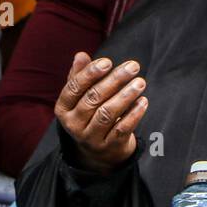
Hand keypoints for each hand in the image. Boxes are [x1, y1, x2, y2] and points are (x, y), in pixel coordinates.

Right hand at [54, 52, 148, 173]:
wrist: (100, 151)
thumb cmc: (91, 114)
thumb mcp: (81, 98)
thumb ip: (80, 76)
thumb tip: (80, 55)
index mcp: (63, 108)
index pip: (74, 88)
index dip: (90, 74)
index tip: (108, 61)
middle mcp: (73, 124)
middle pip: (93, 99)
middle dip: (114, 80)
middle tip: (133, 66)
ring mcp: (91, 137)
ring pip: (107, 113)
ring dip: (126, 96)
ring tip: (140, 82)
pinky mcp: (109, 146)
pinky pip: (122, 128)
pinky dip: (134, 114)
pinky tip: (143, 101)